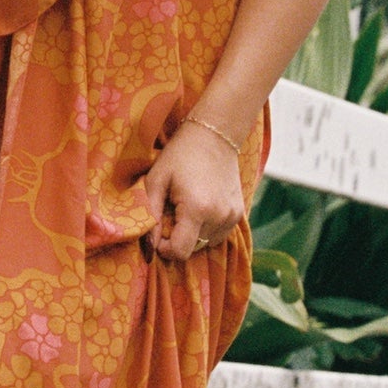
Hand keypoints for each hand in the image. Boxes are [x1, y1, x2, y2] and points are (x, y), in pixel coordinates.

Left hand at [143, 119, 246, 261]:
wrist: (214, 135)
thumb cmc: (180, 155)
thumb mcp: (157, 180)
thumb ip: (150, 215)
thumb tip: (148, 247)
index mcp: (197, 209)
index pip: (180, 252)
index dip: (164, 248)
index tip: (159, 231)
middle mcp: (219, 217)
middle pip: (192, 249)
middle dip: (177, 238)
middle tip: (171, 212)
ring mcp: (233, 216)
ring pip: (206, 244)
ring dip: (192, 234)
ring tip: (186, 208)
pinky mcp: (239, 214)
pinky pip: (218, 235)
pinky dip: (206, 229)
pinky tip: (200, 207)